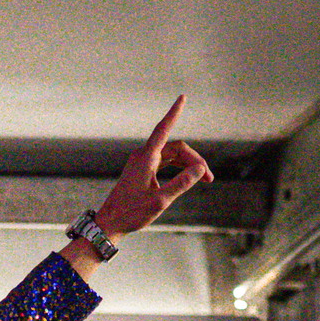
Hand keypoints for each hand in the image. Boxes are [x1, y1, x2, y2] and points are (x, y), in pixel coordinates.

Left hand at [93, 95, 212, 242]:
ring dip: (188, 164)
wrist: (110, 223)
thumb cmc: (131, 213)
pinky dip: (178, 167)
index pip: (163, 129)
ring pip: (172, 155)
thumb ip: (181, 184)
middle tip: (209, 179)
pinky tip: (187, 177)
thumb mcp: (160, 201)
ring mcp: (142, 162)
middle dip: (194, 160)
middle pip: (176, 148)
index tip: (183, 98)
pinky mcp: (142, 171)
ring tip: (204, 180)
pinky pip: (165, 161)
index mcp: (146, 158)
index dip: (174, 113)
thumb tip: (201, 169)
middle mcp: (143, 156)